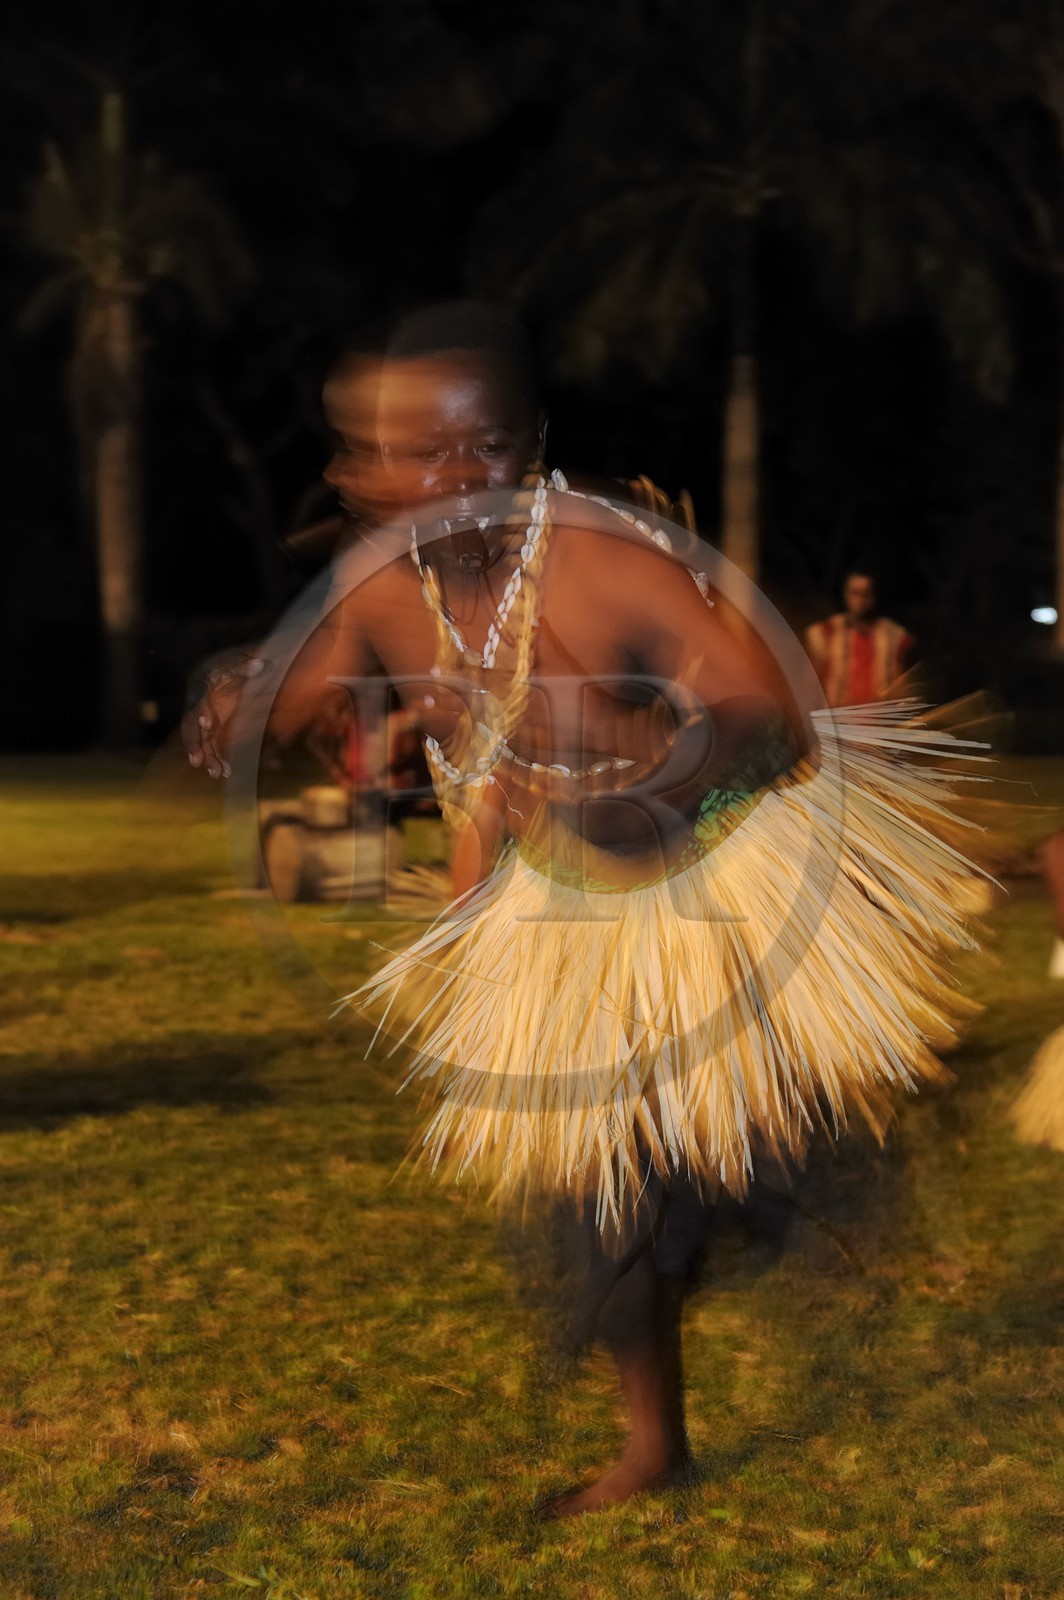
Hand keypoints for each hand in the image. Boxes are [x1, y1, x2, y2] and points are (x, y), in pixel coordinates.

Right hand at [181, 651, 265, 777]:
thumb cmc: (233, 664)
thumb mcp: (238, 661)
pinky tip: (226, 771)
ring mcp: (206, 719)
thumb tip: (260, 665)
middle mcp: (198, 705)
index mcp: (201, 687)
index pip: (197, 701)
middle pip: (191, 727)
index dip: (200, 712)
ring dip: (207, 757)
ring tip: (217, 773)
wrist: (233, 669)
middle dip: (194, 744)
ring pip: (202, 741)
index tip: (206, 724)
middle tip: (197, 761)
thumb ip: (246, 665)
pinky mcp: (215, 728)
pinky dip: (218, 758)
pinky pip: (213, 746)